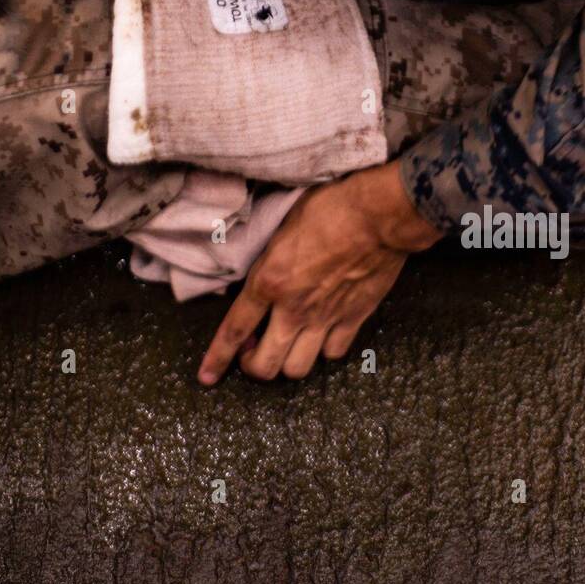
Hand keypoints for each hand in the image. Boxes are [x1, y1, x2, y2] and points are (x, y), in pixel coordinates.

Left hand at [197, 160, 439, 384]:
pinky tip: (322, 336)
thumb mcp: (281, 225)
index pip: (234, 330)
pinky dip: (325, 351)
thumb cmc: (329, 207)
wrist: (377, 215)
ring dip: (287, 363)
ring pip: (298, 369)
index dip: (217, 358)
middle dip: (253, 367)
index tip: (206, 376)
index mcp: (269, 281)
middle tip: (253, 353)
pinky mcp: (354, 318)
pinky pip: (334, 353)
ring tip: (287, 347)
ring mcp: (325, 318)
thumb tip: (258, 267)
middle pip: (265, 366)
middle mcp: (294, 309)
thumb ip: (268, 257)